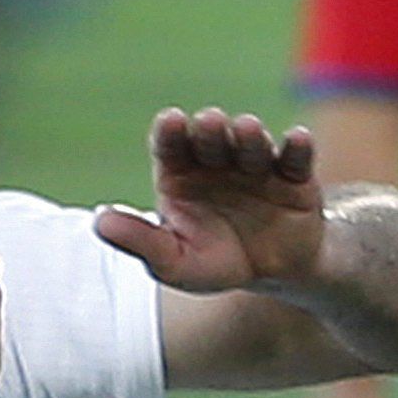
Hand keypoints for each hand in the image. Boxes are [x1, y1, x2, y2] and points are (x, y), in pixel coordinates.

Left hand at [92, 103, 327, 295]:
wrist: (272, 276)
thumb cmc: (213, 263)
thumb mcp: (172, 262)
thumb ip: (139, 241)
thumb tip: (100, 222)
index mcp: (180, 173)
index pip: (170, 145)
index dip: (171, 131)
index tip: (171, 121)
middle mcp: (216, 161)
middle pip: (211, 138)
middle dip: (211, 129)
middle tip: (210, 123)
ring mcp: (256, 165)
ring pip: (252, 143)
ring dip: (250, 135)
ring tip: (248, 130)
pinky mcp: (294, 177)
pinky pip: (296, 158)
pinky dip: (298, 147)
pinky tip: (297, 139)